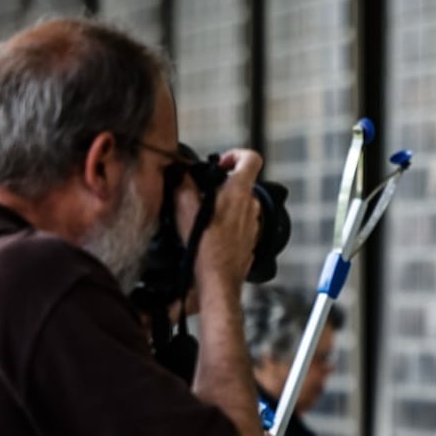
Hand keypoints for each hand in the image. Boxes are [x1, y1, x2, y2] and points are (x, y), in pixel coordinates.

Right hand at [191, 148, 263, 292]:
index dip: (236, 155)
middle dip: (222, 185)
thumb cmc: (204, 247)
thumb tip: (181, 170)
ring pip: (241, 205)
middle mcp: (252, 206)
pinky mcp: (252, 240)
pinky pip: (241, 224)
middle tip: (202, 194)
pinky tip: (212, 235)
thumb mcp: (185, 209)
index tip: (221, 164)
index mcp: (240, 192)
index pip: (251, 159)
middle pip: (242, 183)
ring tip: (204, 218)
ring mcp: (255, 224)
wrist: (218, 281)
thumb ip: (183, 183)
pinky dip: (228, 224)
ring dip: (224, 206)